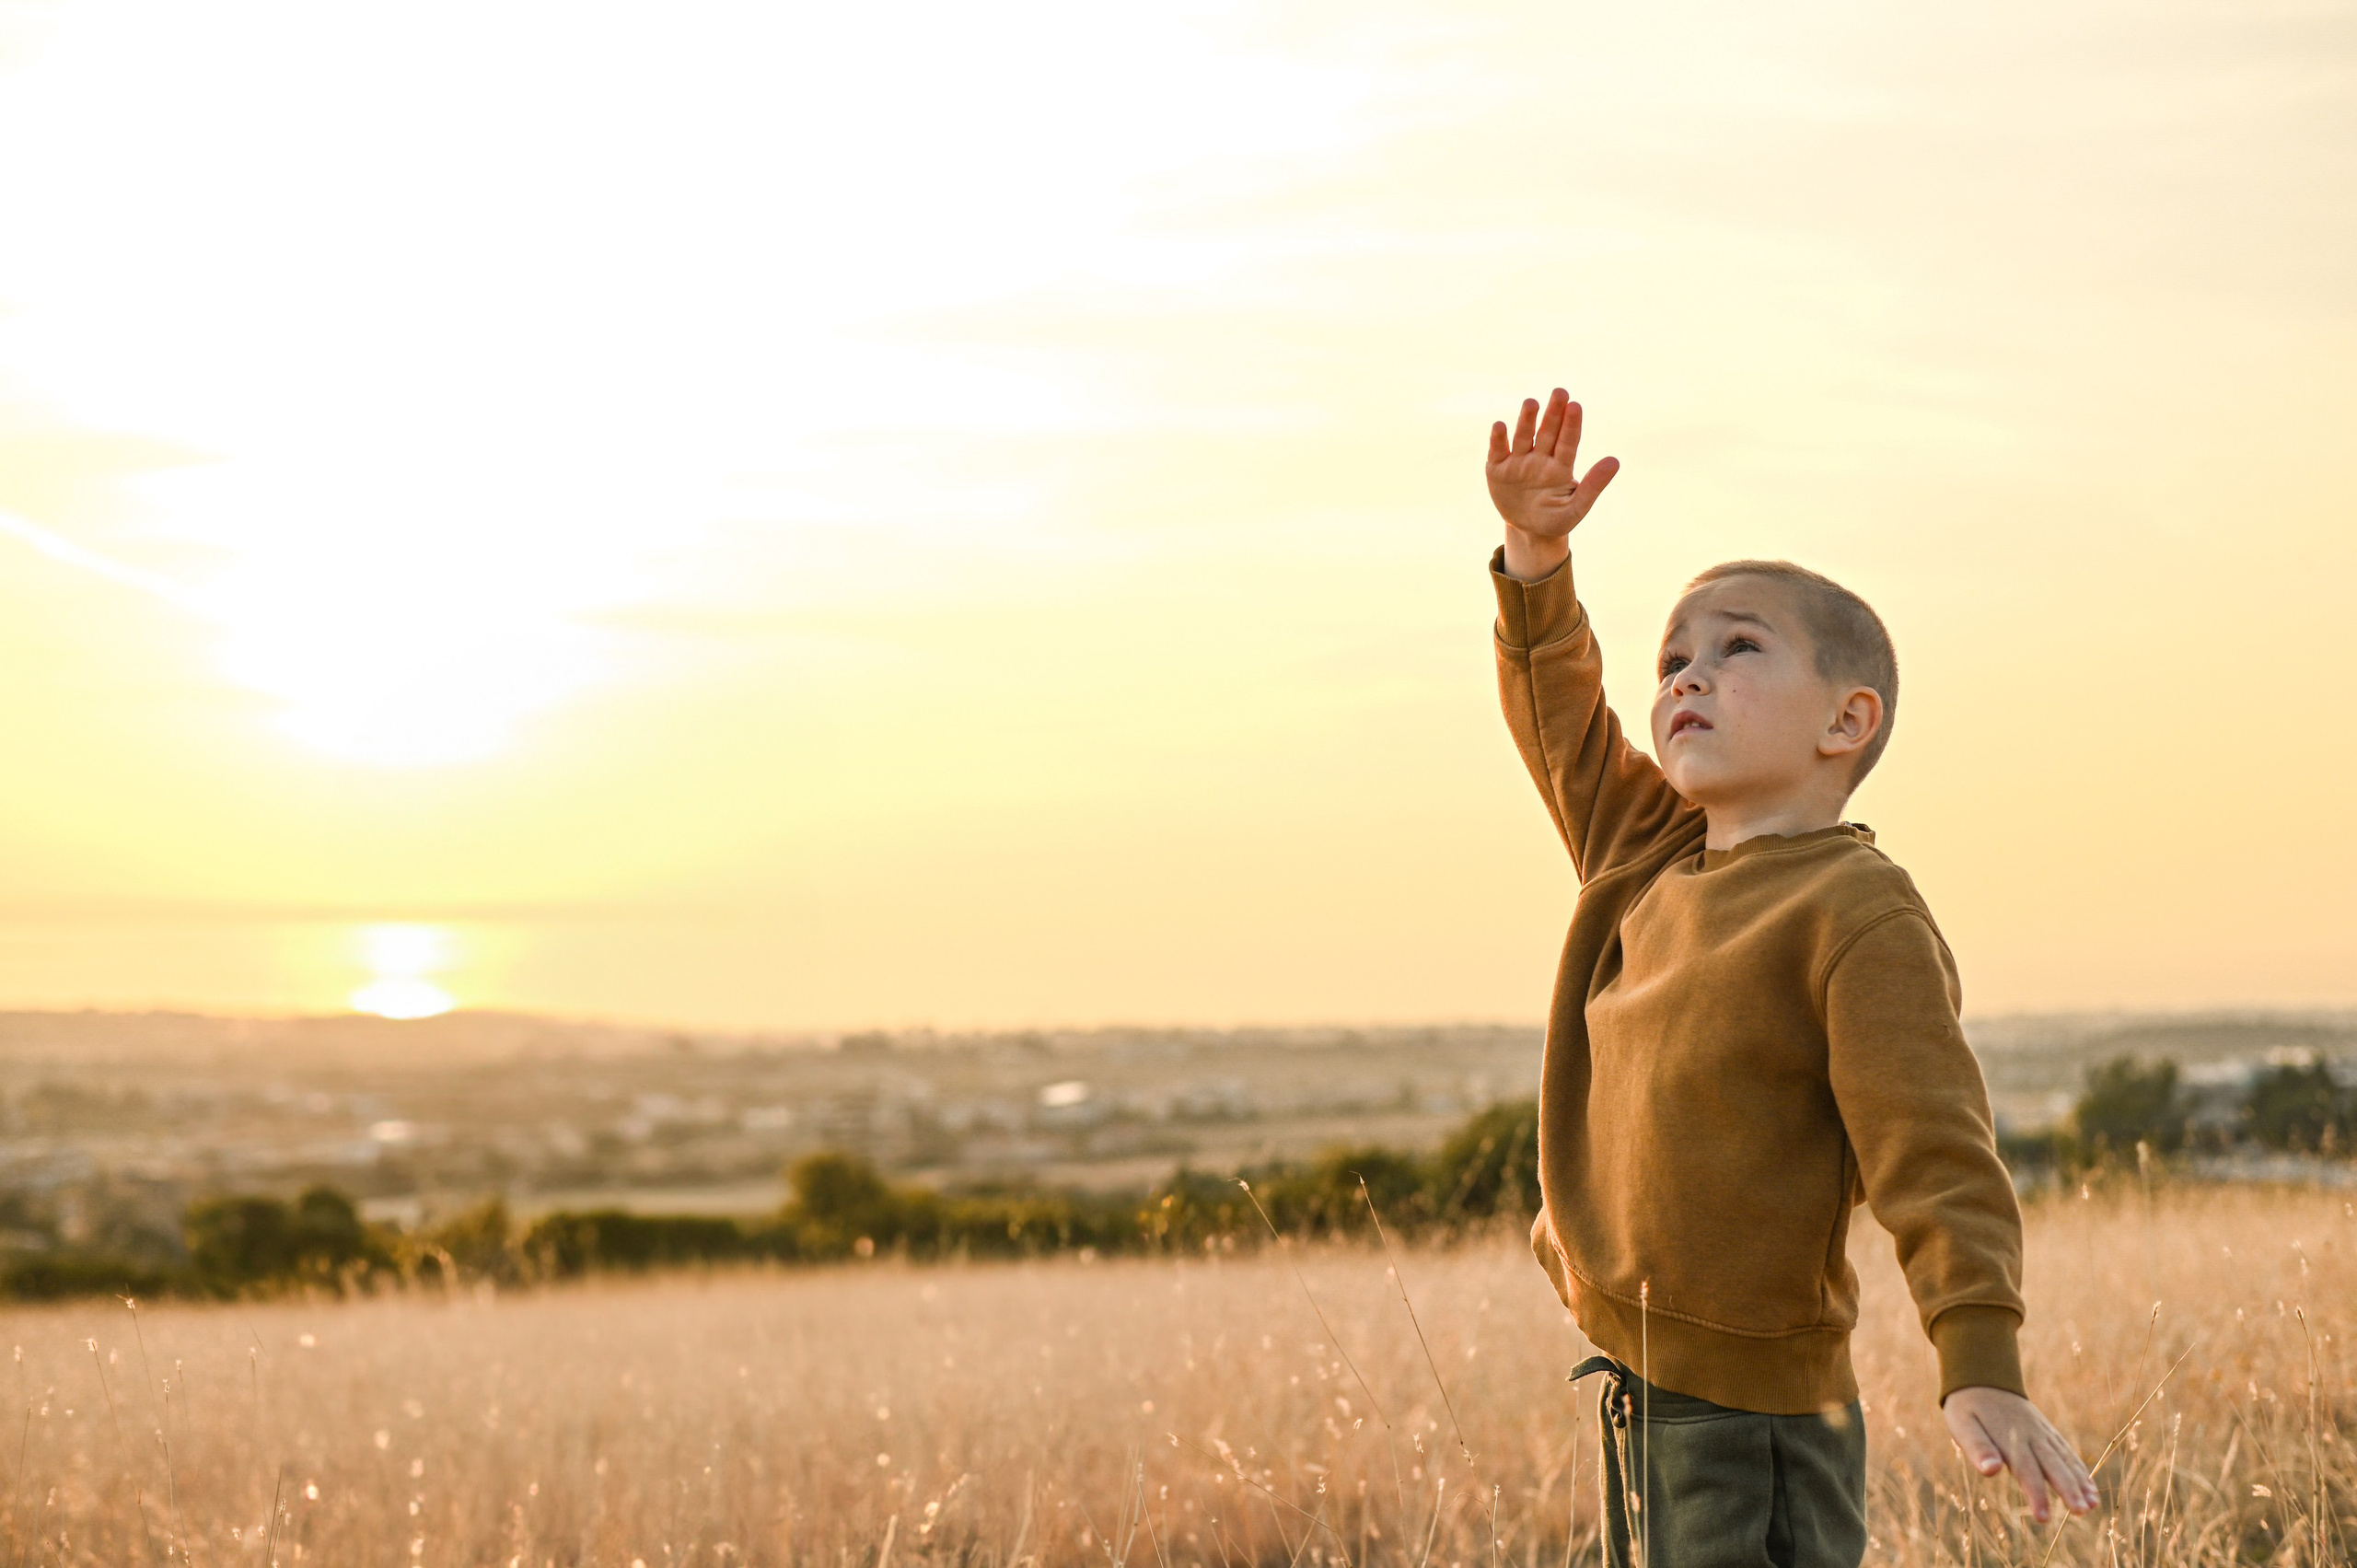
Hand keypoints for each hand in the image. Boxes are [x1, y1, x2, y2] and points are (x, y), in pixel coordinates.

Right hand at [1486, 387, 1618, 580]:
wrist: (1529, 532)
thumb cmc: (1556, 519)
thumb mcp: (1576, 508)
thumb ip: (1593, 486)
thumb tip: (1615, 461)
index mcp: (1561, 467)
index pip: (1568, 442)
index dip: (1571, 424)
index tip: (1576, 406)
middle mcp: (1541, 459)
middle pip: (1547, 432)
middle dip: (1553, 413)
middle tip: (1560, 392)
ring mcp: (1519, 462)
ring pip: (1524, 437)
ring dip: (1527, 420)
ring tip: (1531, 402)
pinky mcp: (1498, 469)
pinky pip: (1498, 451)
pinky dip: (1498, 439)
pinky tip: (1500, 426)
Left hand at [1942, 1386, 2098, 1523]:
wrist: (1982, 1377)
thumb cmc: (1967, 1408)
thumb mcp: (1962, 1425)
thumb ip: (1977, 1448)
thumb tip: (1991, 1471)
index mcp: (2010, 1437)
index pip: (2025, 1471)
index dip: (2036, 1495)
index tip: (2043, 1518)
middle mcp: (2031, 1435)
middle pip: (2052, 1465)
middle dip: (2067, 1489)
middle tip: (2081, 1512)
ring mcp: (2042, 1432)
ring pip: (2064, 1459)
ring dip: (2079, 1482)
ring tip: (2092, 1505)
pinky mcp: (2047, 1432)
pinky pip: (2067, 1451)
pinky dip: (2079, 1469)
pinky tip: (2090, 1488)